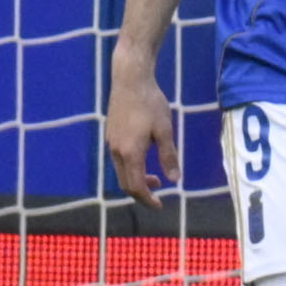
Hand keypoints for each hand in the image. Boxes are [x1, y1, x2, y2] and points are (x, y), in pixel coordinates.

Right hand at [103, 47, 178, 210]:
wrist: (130, 80)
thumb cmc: (150, 103)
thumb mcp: (165, 130)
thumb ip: (169, 156)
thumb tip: (175, 180)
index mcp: (130, 153)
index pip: (136, 187)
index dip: (148, 200)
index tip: (160, 205)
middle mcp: (116, 151)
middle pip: (126, 183)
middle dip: (142, 193)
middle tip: (159, 195)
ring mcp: (111, 142)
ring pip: (120, 172)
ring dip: (136, 179)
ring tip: (155, 178)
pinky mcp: (110, 134)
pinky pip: (118, 160)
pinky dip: (131, 168)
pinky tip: (144, 158)